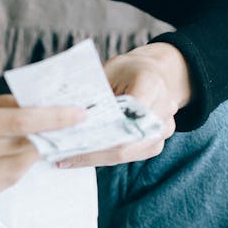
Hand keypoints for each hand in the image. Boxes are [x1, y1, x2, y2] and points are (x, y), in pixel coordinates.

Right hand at [0, 94, 85, 211]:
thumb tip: (37, 102)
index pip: (16, 121)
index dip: (52, 118)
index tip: (78, 114)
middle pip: (21, 145)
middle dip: (44, 136)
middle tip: (63, 127)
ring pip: (17, 168)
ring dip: (29, 154)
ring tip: (31, 143)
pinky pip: (4, 184)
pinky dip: (12, 170)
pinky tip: (5, 160)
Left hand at [58, 42, 192, 169]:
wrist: (154, 73)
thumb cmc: (127, 70)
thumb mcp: (109, 71)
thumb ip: (95, 91)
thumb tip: (68, 115)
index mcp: (151, 85)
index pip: (126, 114)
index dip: (100, 130)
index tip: (72, 137)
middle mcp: (163, 109)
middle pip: (127, 141)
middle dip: (93, 150)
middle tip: (63, 155)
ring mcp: (164, 129)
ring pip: (127, 153)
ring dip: (96, 157)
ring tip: (68, 158)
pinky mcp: (156, 143)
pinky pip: (129, 155)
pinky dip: (105, 156)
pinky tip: (82, 156)